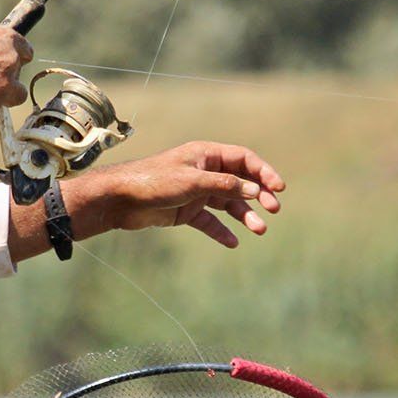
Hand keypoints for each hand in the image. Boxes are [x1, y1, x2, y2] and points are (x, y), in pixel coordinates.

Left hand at [6, 141, 284, 260]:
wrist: (119, 200)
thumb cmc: (153, 182)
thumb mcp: (192, 181)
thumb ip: (224, 186)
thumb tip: (255, 190)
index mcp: (205, 155)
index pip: (243, 159)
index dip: (263, 172)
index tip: (279, 188)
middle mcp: (203, 171)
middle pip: (240, 181)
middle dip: (259, 195)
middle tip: (273, 210)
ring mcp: (195, 192)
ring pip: (228, 203)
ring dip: (244, 215)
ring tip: (259, 230)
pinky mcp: (186, 211)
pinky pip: (210, 221)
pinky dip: (221, 231)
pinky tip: (232, 242)